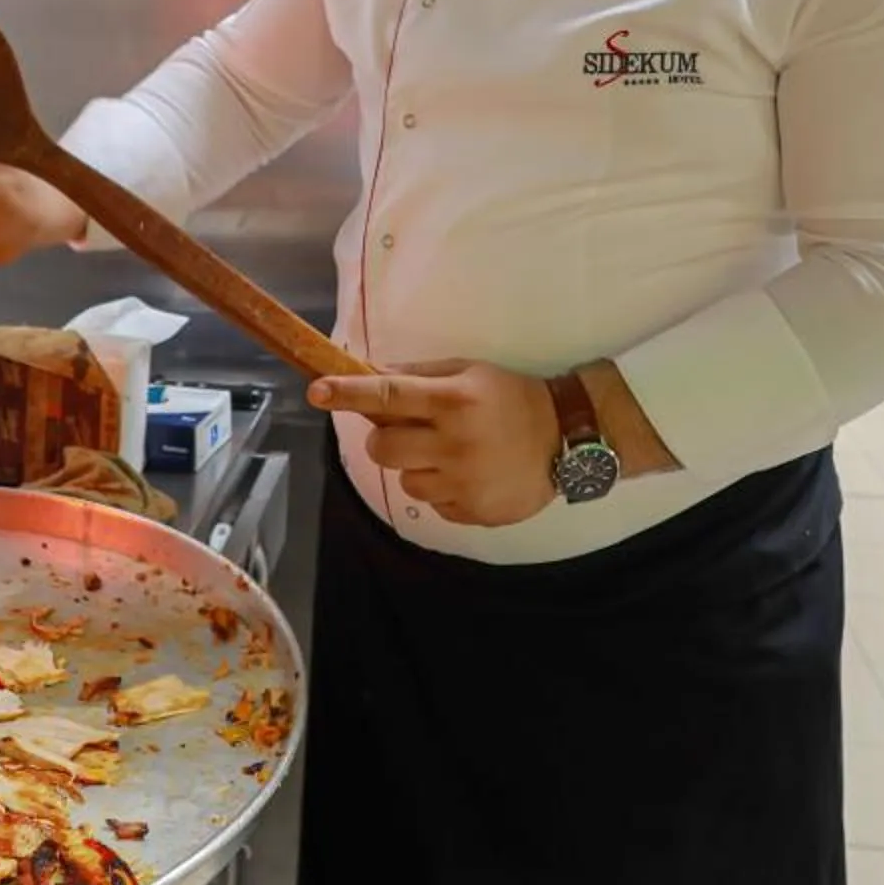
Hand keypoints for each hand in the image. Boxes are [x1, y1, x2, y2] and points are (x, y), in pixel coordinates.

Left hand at [308, 360, 561, 528]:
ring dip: (417, 469)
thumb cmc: (512, 397)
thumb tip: (369, 374)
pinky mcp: (472, 511)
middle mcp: (454, 441)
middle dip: (385, 441)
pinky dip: (442, 491)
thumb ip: (420, 375)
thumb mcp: (470, 372)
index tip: (316, 391)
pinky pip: (433, 505)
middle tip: (410, 433)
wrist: (567, 438)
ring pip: (405, 482)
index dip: (347, 394)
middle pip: (382, 449)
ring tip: (451, 456)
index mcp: (452, 399)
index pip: (387, 395)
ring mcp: (463, 481)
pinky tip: (470, 475)